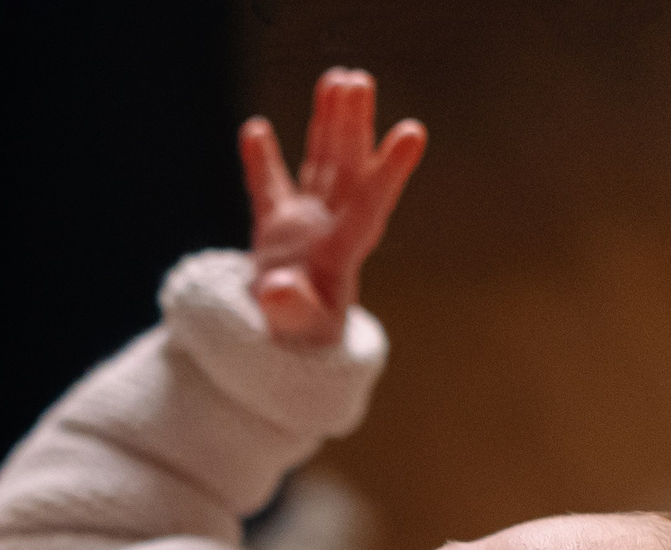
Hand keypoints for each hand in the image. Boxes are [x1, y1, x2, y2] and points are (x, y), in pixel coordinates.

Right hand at [240, 68, 427, 346]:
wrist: (294, 352)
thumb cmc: (304, 348)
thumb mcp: (298, 334)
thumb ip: (290, 309)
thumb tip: (276, 287)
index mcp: (341, 255)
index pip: (370, 205)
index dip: (390, 170)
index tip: (414, 132)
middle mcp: (330, 231)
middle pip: (345, 171)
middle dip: (351, 126)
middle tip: (357, 80)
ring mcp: (305, 227)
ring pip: (320, 166)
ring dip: (328, 124)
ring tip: (337, 78)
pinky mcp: (278, 231)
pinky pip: (270, 190)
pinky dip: (263, 161)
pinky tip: (256, 127)